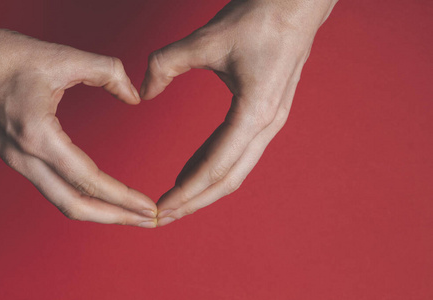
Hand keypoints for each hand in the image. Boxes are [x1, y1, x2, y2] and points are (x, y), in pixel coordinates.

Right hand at [0, 26, 156, 226]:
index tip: (148, 207)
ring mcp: (18, 161)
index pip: (89, 180)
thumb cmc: (6, 57)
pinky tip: (102, 195)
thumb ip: (108, 72)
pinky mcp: (18, 157)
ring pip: (62, 202)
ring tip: (130, 214)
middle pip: (75, 205)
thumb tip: (134, 97)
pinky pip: (54, 189)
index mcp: (38, 135)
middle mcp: (25, 156)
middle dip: (116, 217)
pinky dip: (83, 199)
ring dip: (100, 212)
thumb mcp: (64, 57)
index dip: (124, 197)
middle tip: (148, 220)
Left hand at [140, 0, 337, 225]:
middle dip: (194, 201)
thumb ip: (165, 64)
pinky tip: (194, 169)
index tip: (160, 209)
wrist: (297, 4)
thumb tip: (142, 91)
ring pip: (235, 170)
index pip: (215, 167)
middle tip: (162, 216)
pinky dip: (214, 166)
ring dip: (205, 188)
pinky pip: (238, 151)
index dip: (186, 192)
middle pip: (227, 179)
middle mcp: (267, 125)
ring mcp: (270, 122)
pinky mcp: (266, 114)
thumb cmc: (260, 18)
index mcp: (255, 112)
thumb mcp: (206, 39)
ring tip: (175, 198)